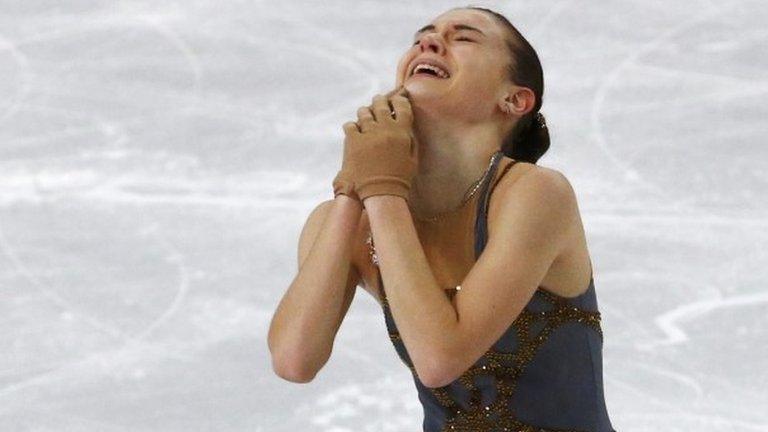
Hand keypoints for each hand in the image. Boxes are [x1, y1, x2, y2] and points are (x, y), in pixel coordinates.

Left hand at [333, 86, 417, 202]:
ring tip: (365, 115)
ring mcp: (368, 133)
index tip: (397, 99)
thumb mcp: (413, 158)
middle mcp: (385, 128)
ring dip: (365, 113)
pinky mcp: (353, 141)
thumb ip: (410, 140)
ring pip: (364, 112)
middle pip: (381, 105)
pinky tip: (353, 130)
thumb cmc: (400, 179)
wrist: (381, 192)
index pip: (402, 107)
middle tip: (378, 100)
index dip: (399, 100)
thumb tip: (406, 127)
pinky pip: (350, 125)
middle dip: (380, 101)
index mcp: (402, 132)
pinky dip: (352, 126)